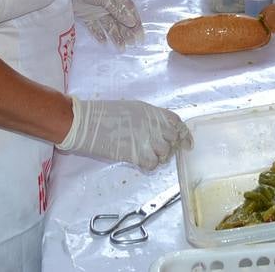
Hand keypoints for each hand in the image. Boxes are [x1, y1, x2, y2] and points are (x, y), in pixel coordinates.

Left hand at [52, 0, 143, 47]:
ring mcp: (97, 11)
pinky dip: (99, 35)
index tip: (140, 35)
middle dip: (127, 32)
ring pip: (110, 26)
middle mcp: (108, 5)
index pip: (129, 11)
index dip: (136, 22)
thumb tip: (132, 22)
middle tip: (132, 44)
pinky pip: (95, 28)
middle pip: (121, 20)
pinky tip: (104, 43)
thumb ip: (118, 10)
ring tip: (121, 48)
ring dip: (116, 36)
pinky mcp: (86, 17)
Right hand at [58, 97, 191, 170]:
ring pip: (164, 154)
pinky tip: (139, 160)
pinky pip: (152, 164)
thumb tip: (159, 130)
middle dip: (170, 147)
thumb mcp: (132, 109)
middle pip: (173, 139)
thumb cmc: (106, 114)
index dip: (184, 134)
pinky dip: (148, 165)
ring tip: (146, 155)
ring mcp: (147, 140)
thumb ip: (149, 119)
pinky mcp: (137, 154)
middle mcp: (153, 125)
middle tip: (161, 152)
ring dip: (158, 157)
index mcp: (152, 112)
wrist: (88, 124)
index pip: (177, 123)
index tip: (187, 144)